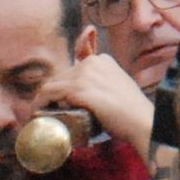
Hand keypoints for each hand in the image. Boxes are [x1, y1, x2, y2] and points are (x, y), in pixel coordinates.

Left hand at [35, 53, 155, 158]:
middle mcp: (92, 62)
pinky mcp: (78, 89)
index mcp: (102, 60)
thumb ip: (101, 87)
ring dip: (42, 102)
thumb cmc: (129, 111)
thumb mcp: (115, 89)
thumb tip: (86, 100)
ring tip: (42, 119)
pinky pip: (47, 94)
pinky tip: (39, 116)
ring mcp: (84, 74)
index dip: (62, 90)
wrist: (140, 119)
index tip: (57, 104)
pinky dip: (39, 105)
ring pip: (50, 86)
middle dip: (51, 97)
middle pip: (59, 78)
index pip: (71, 72)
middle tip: (48, 116)